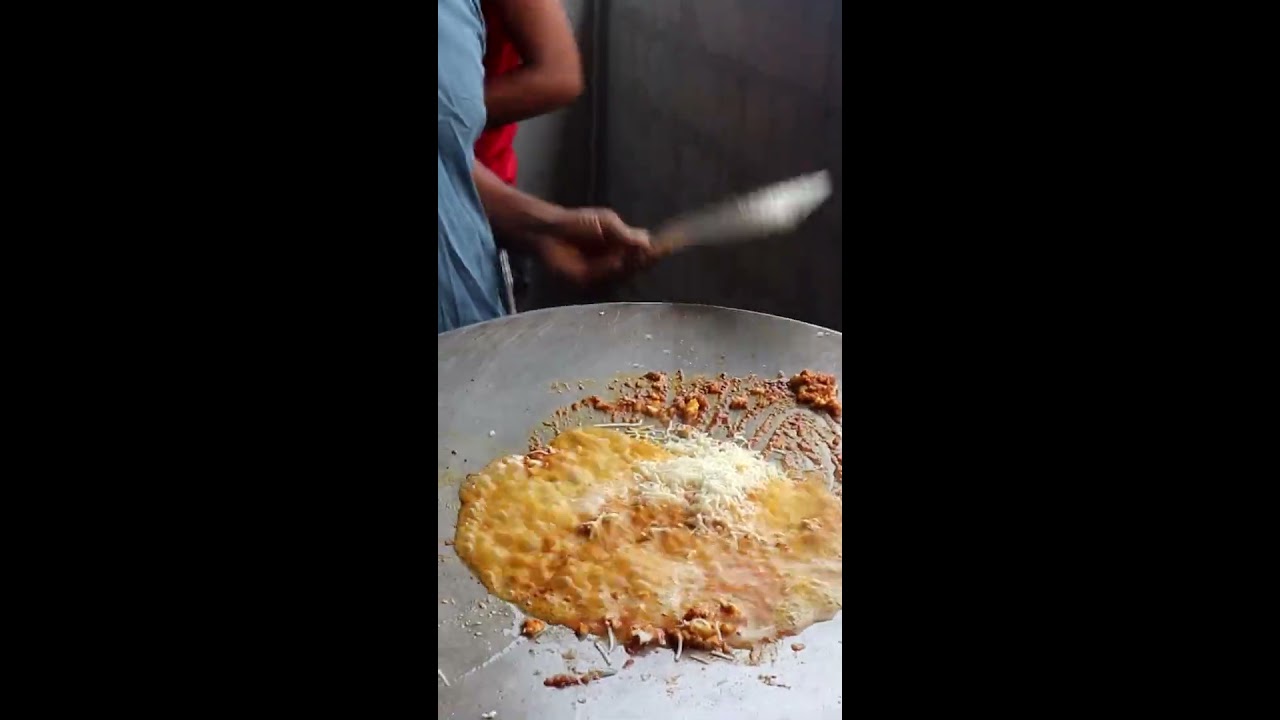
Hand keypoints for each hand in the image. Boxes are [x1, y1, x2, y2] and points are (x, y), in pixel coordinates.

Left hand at [535, 208, 655, 284]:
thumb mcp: (607, 222)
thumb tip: (649, 242)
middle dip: (643, 259)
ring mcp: (603, 273)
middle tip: (644, 251)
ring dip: (627, 263)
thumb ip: (627, 234)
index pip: (644, 252)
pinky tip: (612, 260)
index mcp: (622, 247)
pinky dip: (610, 268)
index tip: (668, 246)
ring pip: (625, 273)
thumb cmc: (578, 222)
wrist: (551, 231)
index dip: (656, 251)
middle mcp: (615, 262)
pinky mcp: (589, 281)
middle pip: (638, 266)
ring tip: (620, 252)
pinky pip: (607, 277)